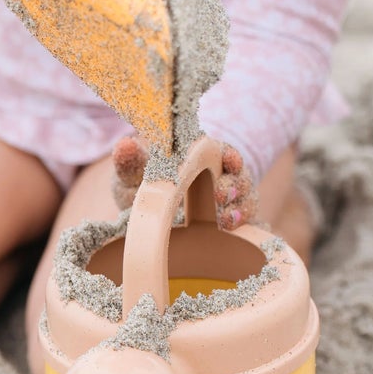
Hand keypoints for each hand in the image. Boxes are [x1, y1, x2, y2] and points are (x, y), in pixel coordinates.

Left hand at [111, 137, 258, 230]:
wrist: (146, 224)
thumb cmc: (143, 190)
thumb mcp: (134, 177)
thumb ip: (131, 162)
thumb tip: (125, 144)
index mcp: (201, 158)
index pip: (224, 152)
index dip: (230, 156)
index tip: (230, 160)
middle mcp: (220, 177)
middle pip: (239, 176)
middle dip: (234, 184)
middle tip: (221, 194)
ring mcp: (228, 202)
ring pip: (246, 198)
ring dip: (240, 207)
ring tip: (226, 219)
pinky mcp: (232, 224)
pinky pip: (247, 222)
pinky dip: (243, 224)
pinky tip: (231, 230)